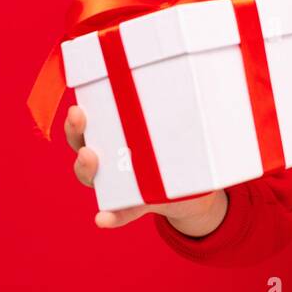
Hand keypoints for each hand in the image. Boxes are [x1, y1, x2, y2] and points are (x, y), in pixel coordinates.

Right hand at [65, 104, 225, 233]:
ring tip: (90, 158)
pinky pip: (118, 212)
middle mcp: (108, 159)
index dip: (76, 117)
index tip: (77, 106)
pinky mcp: (133, 206)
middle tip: (79, 117)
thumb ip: (190, 108)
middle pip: (82, 144)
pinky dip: (110, 216)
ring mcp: (118, 184)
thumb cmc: (182, 152)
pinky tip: (103, 218)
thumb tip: (214, 73)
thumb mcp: (182, 127)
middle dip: (76, 131)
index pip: (87, 124)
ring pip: (92, 176)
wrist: (194, 194)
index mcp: (115, 135)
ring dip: (86, 168)